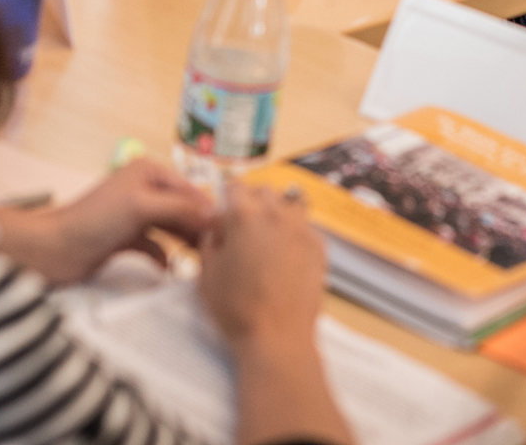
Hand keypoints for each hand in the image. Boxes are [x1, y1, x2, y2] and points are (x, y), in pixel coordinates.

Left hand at [0, 158, 214, 283]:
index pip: (189, 189)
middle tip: (219, 251)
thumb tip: (214, 213)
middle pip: (182, 208)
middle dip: (199, 228)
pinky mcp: (127, 238)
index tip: (230, 231)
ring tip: (202, 262)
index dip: (209, 209)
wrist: (56, 249)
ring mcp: (135, 214)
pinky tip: (170, 270)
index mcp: (148, 172)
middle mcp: (143, 189)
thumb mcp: (142, 207)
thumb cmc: (96, 219)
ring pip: (171, 228)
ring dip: (185, 243)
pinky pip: (156, 246)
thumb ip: (180, 208)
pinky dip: (164, 257)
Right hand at [199, 183, 325, 349]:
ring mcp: (301, 228)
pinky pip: (306, 227)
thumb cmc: (236, 309)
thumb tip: (216, 233)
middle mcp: (275, 214)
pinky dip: (296, 234)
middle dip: (253, 202)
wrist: (278, 338)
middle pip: (264, 191)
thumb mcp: (207, 275)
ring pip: (289, 204)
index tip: (225, 215)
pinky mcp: (319, 247)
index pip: (234, 186)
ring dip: (277, 213)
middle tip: (245, 228)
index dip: (227, 198)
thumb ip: (209, 244)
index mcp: (243, 215)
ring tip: (269, 238)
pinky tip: (288, 256)